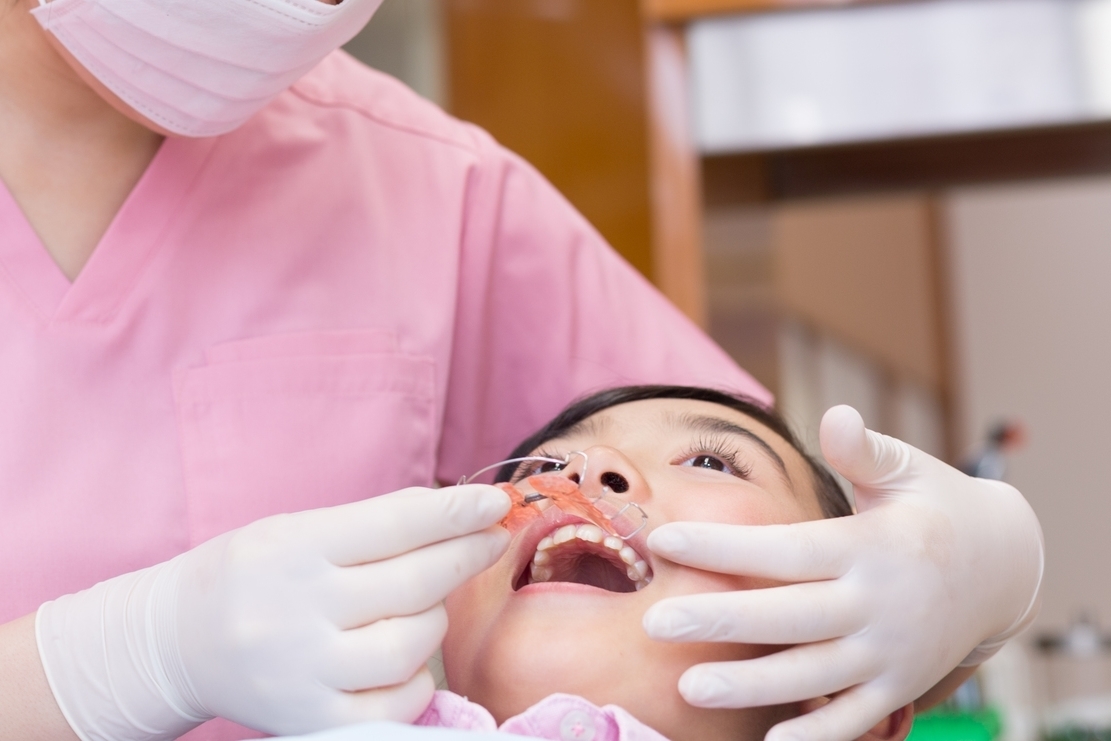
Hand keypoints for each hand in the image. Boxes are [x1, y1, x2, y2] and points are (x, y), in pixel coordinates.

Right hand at [37, 485, 510, 740]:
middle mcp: (297, 609)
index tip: (494, 502)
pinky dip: (416, 679)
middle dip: (466, 555)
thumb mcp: (299, 529)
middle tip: (488, 541)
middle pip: (416, 582)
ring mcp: (303, 671)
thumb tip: (458, 512)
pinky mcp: (310, 718)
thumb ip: (374, 525)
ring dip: (435, 619)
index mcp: (295, 548)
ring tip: (421, 606)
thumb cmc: (255, 574)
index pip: (397, 523)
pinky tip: (404, 658)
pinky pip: (397, 703)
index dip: (457, 511)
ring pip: (412, 644)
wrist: (177, 641)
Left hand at [641, 405, 1042, 740]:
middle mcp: (880, 603)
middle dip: (720, 621)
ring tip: (689, 689)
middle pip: (790, 617)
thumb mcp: (907, 469)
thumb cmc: (935, 506)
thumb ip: (864, 450)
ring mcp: (891, 652)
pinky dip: (817, 735)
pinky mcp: (899, 686)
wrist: (1005, 566)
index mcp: (872, 546)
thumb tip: (835, 415)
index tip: (664, 541)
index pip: (787, 550)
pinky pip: (856, 719)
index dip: (724, 547)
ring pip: (814, 675)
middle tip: (656, 623)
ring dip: (752, 685)